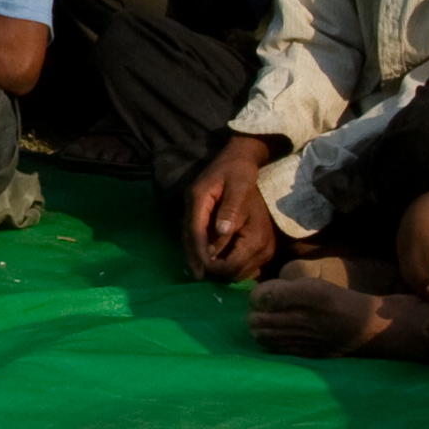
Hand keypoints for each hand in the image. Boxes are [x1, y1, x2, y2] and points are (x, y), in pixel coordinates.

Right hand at [184, 140, 283, 282]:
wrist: (238, 152)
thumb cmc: (241, 168)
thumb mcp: (240, 185)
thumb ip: (231, 207)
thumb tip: (223, 231)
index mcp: (199, 196)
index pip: (195, 228)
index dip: (199, 249)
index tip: (206, 267)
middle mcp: (192, 201)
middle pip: (187, 233)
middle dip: (192, 255)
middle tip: (199, 276)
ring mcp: (194, 203)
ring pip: (188, 232)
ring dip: (193, 251)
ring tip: (200, 271)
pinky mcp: (199, 206)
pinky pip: (194, 228)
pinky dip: (197, 243)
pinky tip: (204, 254)